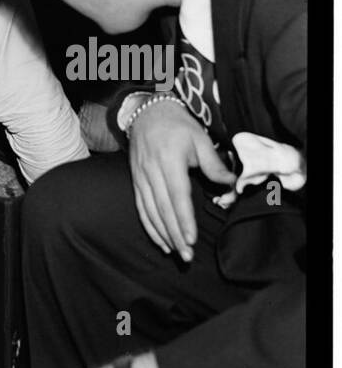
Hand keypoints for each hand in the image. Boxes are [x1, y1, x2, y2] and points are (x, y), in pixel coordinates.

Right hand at [128, 102, 233, 260]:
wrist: (147, 111)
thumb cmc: (177, 124)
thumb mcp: (199, 137)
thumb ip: (214, 163)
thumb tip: (231, 184)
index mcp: (170, 159)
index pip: (177, 195)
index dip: (184, 219)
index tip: (191, 239)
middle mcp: (152, 170)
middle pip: (163, 208)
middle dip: (175, 234)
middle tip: (187, 255)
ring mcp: (141, 176)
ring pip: (151, 211)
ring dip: (163, 234)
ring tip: (176, 252)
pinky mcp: (135, 180)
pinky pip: (141, 207)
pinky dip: (149, 226)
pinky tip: (160, 241)